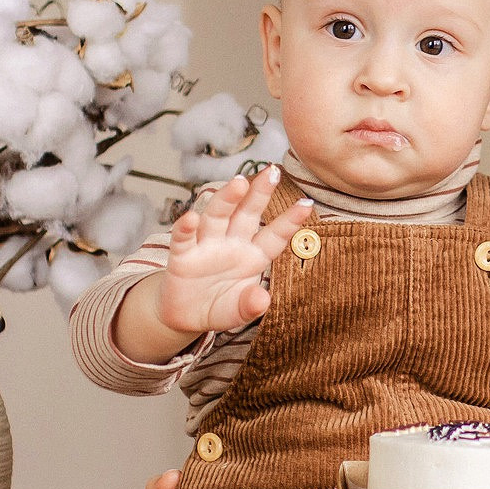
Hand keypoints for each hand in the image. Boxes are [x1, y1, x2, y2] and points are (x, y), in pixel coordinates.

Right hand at [152, 166, 314, 337]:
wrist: (186, 316)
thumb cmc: (219, 306)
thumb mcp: (238, 312)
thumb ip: (250, 306)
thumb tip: (261, 300)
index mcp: (253, 256)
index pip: (274, 235)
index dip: (290, 220)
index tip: (307, 203)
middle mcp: (231, 244)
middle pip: (247, 214)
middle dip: (259, 193)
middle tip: (272, 172)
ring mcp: (206, 247)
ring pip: (217, 216)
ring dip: (227, 199)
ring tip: (239, 183)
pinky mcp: (182, 256)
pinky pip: (184, 239)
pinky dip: (186, 228)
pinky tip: (191, 218)